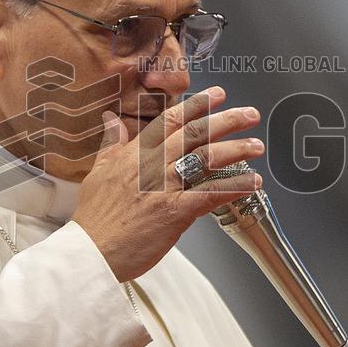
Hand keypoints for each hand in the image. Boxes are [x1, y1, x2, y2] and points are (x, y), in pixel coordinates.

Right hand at [72, 86, 263, 281]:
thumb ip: (111, 144)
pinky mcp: (175, 211)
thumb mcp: (97, 172)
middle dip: (227, 120)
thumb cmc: (94, 219)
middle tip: (250, 114)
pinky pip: (211, 193)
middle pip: (196, 133)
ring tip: (257, 146)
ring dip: (237, 150)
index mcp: (135, 153)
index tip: (217, 95)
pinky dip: (234, 186)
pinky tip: (252, 181)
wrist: (90, 251)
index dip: (197, 105)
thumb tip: (112, 121)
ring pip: (207, 158)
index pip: (171, 120)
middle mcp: (153, 164)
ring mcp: (165, 186)